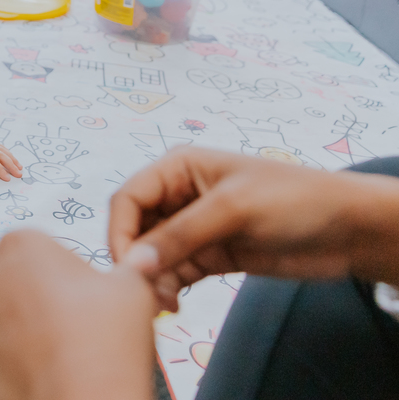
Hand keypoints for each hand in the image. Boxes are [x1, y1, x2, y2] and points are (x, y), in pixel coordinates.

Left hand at [0, 230, 155, 399]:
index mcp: (21, 247)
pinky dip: (19, 363)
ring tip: (66, 351)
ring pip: (5, 320)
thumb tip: (139, 259)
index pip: (35, 244)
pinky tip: (49, 372)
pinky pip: (0, 357)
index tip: (83, 288)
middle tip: (77, 320)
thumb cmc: (107, 338)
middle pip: (15, 280)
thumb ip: (129, 265)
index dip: (61, 267)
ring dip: (27, 330)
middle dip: (39, 295)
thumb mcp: (133, 286)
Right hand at [109, 147, 398, 310]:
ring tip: (165, 303)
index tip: (127, 268)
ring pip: (152, 256)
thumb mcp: (232, 210)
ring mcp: (194, 228)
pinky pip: (174, 272)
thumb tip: (133, 264)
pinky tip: (174, 303)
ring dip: (152, 280)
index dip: (120, 232)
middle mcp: (178, 196)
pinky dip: (168, 288)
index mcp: (177, 168)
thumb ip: (180, 236)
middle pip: (135, 230)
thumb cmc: (293, 200)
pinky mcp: (210, 255)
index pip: (128, 199)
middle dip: (135, 261)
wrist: (350, 229)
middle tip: (146, 292)